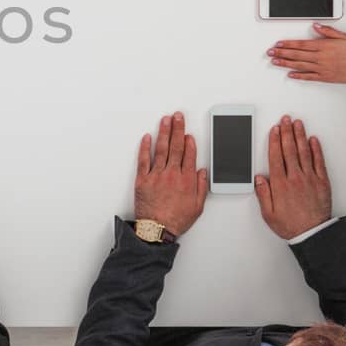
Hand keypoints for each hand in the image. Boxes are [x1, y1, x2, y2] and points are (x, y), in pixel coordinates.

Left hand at [133, 111, 207, 235]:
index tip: (189, 134)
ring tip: (165, 120)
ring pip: (161, 149)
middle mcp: (172, 174)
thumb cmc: (176, 220)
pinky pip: (144, 159)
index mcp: (186, 180)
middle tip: (178, 117)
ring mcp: (156, 175)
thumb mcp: (198, 206)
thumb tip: (202, 172)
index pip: (189, 155)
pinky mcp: (143, 179)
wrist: (157, 229)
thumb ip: (201, 187)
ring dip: (164, 132)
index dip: (189, 142)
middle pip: (176, 146)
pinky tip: (147, 137)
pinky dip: (145, 147)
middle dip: (178, 129)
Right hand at [254, 115, 332, 239]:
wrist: (312, 234)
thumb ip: (263, 193)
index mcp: (281, 184)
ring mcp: (310, 178)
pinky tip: (313, 140)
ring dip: (300, 136)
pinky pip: (319, 162)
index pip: (276, 156)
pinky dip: (316, 149)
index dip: (275, 140)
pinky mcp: (322, 182)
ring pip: (304, 152)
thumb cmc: (291, 224)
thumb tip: (259, 178)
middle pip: (289, 150)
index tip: (274, 129)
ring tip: (298, 124)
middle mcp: (295, 178)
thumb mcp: (268, 213)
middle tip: (286, 120)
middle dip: (287, 132)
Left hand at [268, 23, 345, 84]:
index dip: (288, 44)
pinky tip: (290, 75)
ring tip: (275, 62)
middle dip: (282, 53)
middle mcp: (321, 58)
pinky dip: (298, 76)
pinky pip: (309, 77)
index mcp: (324, 46)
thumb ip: (328, 31)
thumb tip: (316, 26)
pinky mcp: (325, 77)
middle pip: (297, 55)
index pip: (301, 44)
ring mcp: (322, 68)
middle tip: (270, 53)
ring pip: (300, 66)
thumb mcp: (344, 36)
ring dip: (285, 64)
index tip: (278, 44)